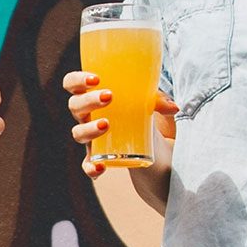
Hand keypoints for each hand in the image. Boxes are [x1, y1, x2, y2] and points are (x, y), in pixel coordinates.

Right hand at [62, 70, 177, 178]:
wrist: (151, 146)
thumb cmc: (142, 113)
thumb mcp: (151, 103)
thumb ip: (159, 101)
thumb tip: (174, 108)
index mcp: (93, 95)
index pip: (72, 84)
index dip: (77, 80)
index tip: (96, 78)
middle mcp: (87, 116)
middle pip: (74, 105)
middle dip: (88, 100)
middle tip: (109, 97)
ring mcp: (91, 138)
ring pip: (78, 133)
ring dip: (88, 128)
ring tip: (106, 124)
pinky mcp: (99, 158)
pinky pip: (87, 165)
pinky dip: (91, 167)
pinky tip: (101, 166)